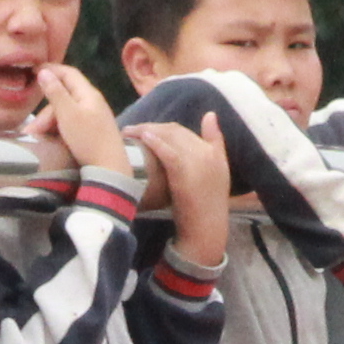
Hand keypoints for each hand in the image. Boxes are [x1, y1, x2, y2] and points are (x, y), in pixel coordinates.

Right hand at [32, 63, 131, 189]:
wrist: (110, 169)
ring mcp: (93, 117)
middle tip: (33, 130)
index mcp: (88, 94)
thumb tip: (44, 72)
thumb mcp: (68, 115)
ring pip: (65, 112)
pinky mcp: (92, 131)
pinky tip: (51, 139)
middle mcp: (92, 102)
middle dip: (45, 111)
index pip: (69, 73)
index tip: (33, 69)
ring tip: (38, 138)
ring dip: (49, 122)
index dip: (51, 69)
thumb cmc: (89, 140)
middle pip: (64, 97)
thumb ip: (56, 93)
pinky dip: (58, 128)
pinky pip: (71, 123)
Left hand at [129, 113, 230, 269]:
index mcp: (214, 152)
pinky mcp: (184, 172)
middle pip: (175, 131)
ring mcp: (197, 161)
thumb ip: (212, 147)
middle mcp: (207, 152)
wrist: (206, 228)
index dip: (164, 128)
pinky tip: (142, 138)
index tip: (148, 129)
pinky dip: (155, 142)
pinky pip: (168, 152)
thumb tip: (209, 115)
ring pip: (170, 137)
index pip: (186, 131)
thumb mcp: (214, 175)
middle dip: (151, 127)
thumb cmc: (205, 206)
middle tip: (131, 130)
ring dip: (146, 130)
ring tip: (129, 132)